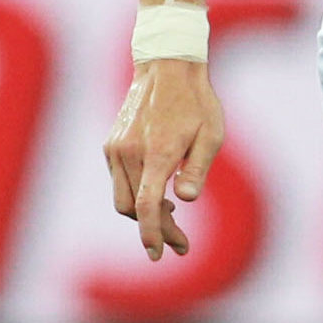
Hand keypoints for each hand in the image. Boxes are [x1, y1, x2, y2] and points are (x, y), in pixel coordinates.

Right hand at [105, 58, 224, 260]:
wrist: (166, 68)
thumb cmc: (197, 102)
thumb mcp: (211, 134)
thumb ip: (198, 169)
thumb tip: (185, 200)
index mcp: (157, 153)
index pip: (147, 205)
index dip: (152, 232)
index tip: (157, 253)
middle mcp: (129, 153)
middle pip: (135, 208)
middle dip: (156, 230)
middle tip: (181, 244)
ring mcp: (116, 149)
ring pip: (122, 198)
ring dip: (144, 215)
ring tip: (173, 217)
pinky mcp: (111, 145)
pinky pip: (119, 181)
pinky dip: (135, 195)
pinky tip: (159, 194)